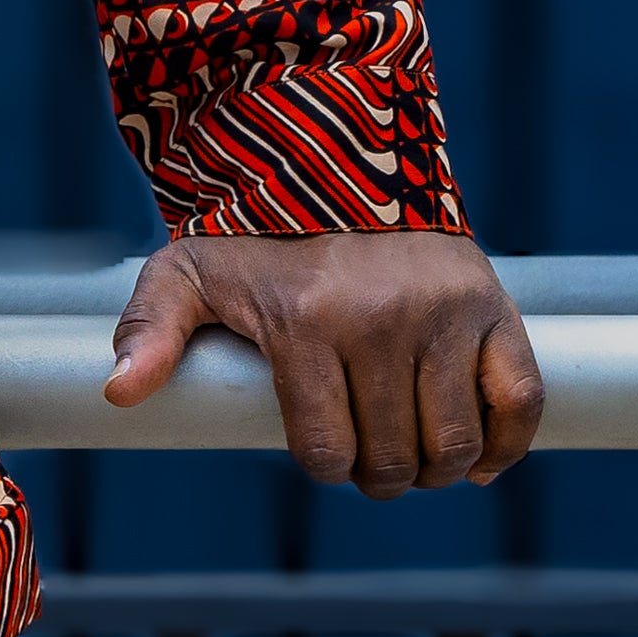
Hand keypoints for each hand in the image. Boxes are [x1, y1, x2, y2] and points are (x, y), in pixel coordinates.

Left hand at [103, 227, 543, 493]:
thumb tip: (118, 392)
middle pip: (390, 454)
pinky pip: (520, 396)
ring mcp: (447, 312)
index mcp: (307, 323)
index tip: (322, 451)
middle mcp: (383, 319)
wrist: (335, 160)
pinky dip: (506, 442)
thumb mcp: (185, 273)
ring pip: (452, 440)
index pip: (326, 449)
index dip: (324, 465)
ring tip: (413, 458)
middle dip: (376, 476)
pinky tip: (479, 462)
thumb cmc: (252, 234)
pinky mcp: (495, 303)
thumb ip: (149, 329)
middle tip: (367, 463)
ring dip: (433, 469)